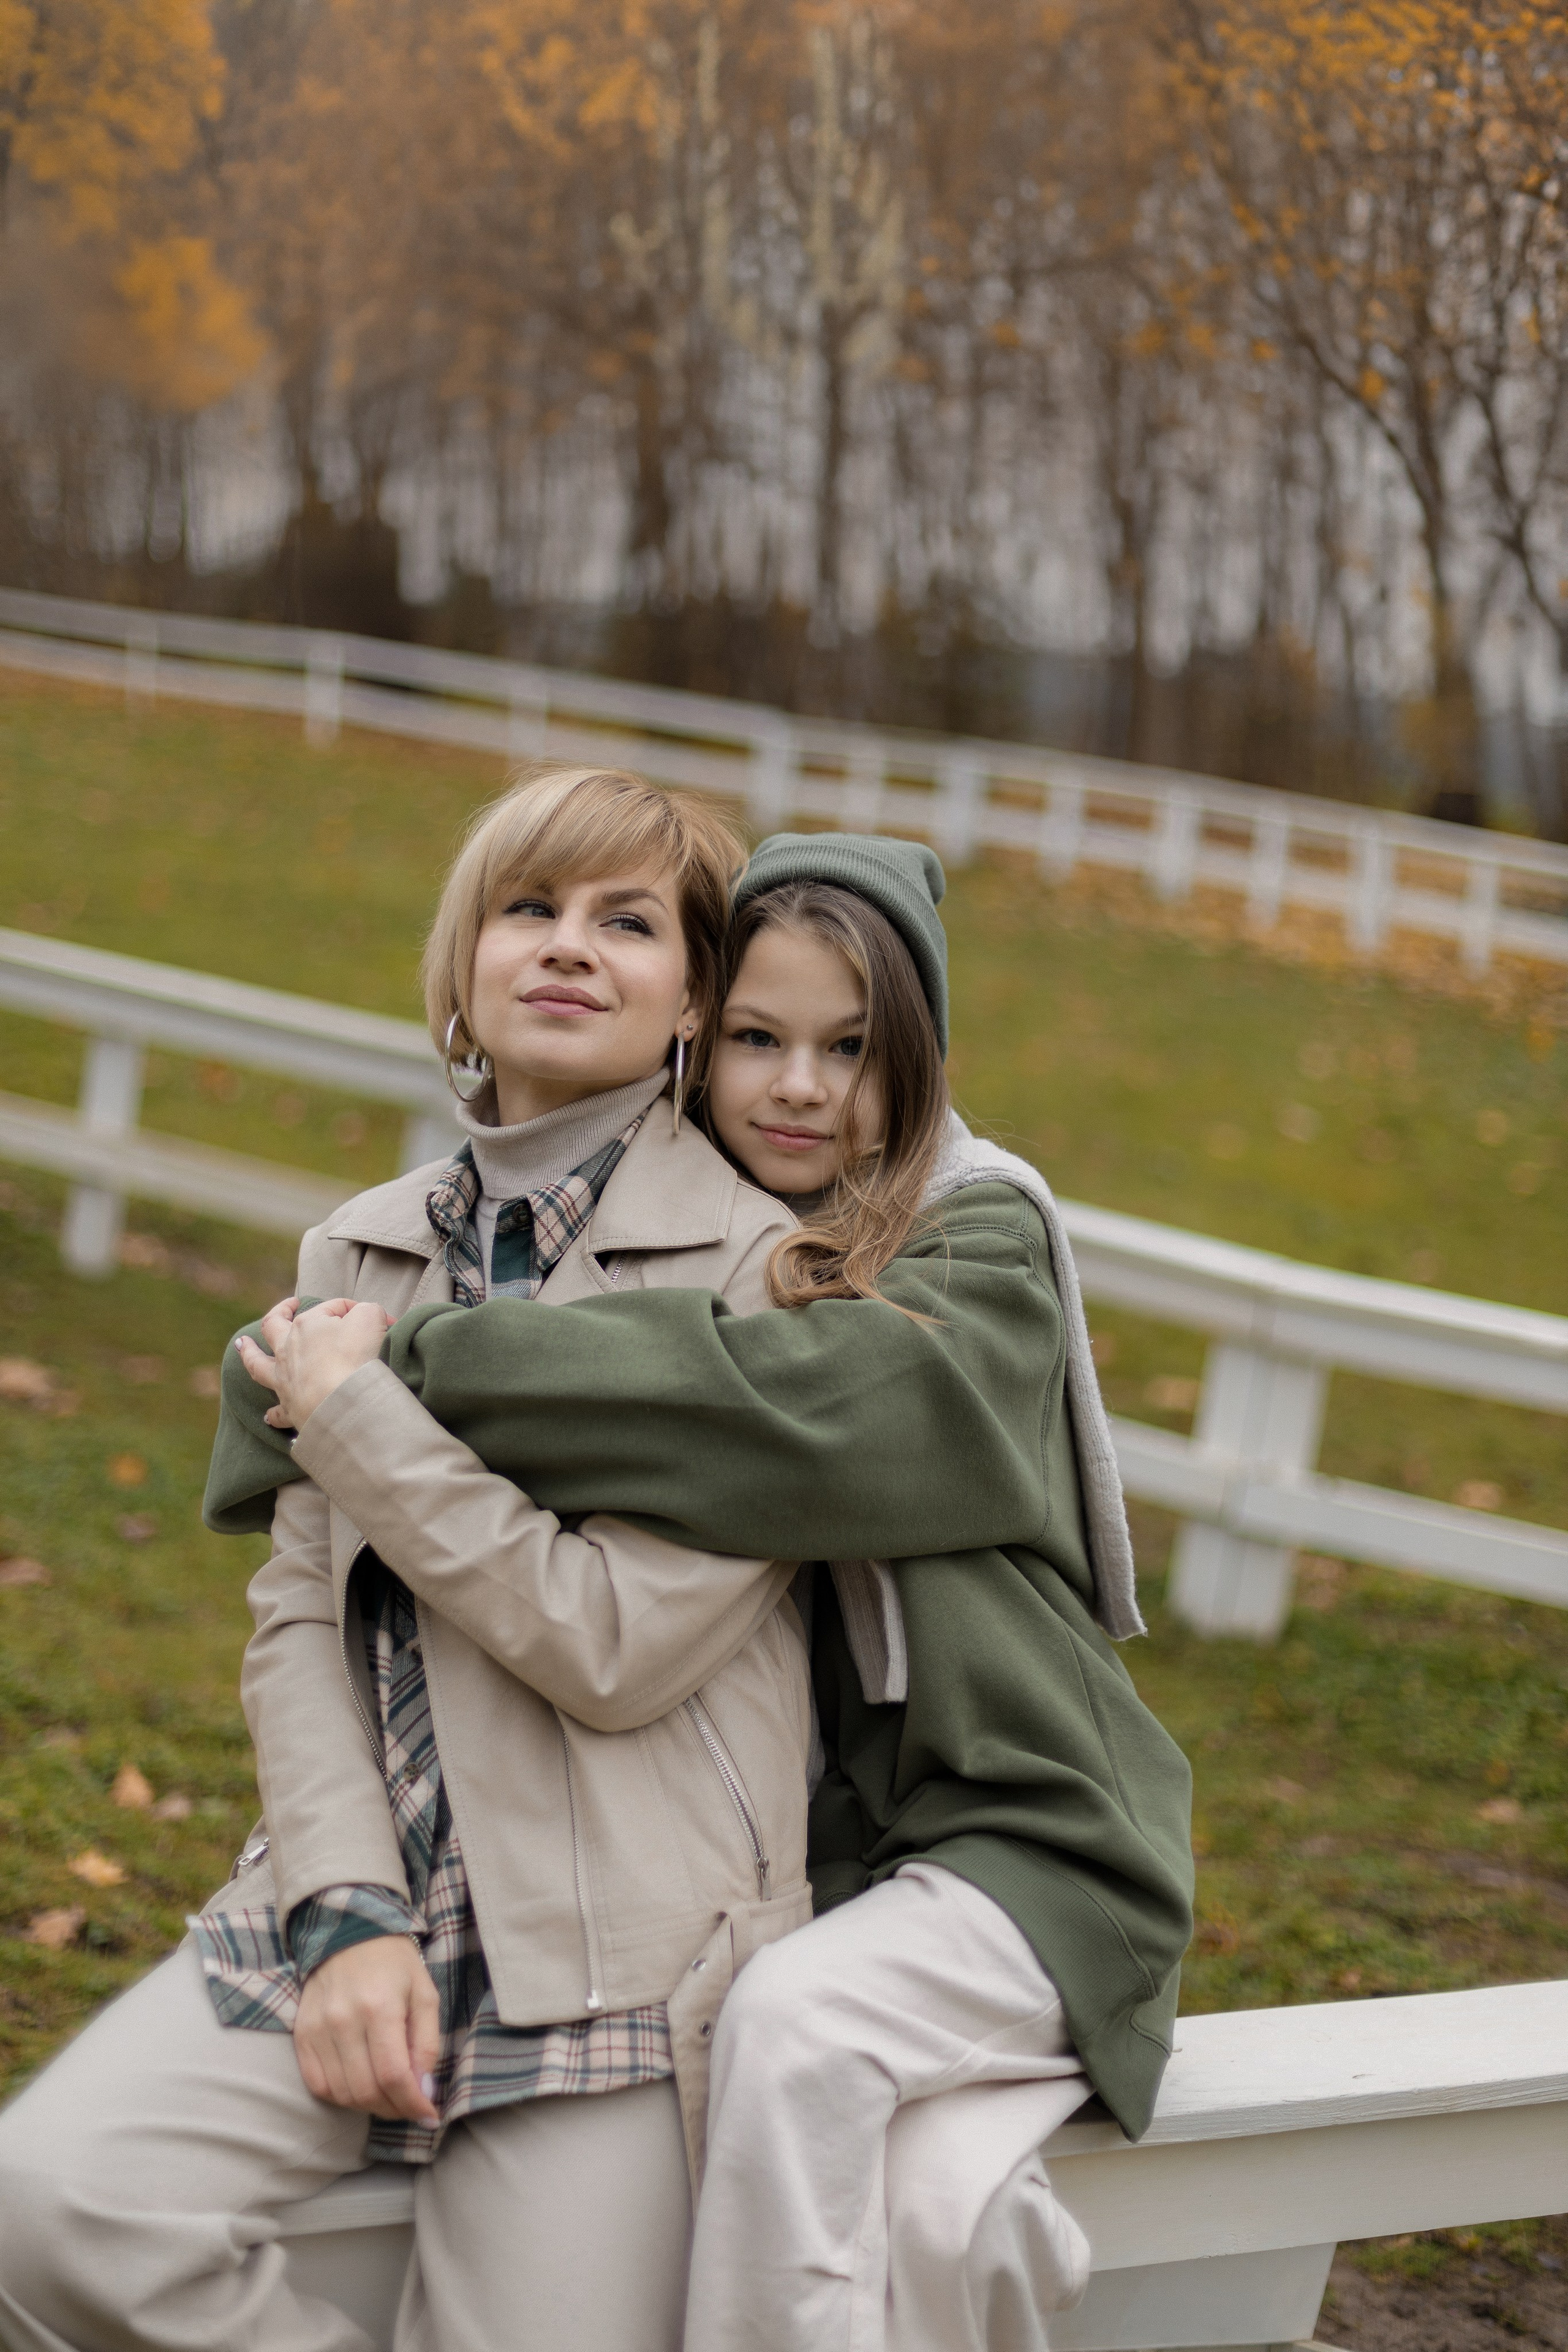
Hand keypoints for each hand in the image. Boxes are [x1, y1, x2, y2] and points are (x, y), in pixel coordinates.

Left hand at [236, 1296, 390, 1429]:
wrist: (341, 1402)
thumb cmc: (354, 1357)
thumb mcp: (370, 1319)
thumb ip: (367, 1310)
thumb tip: (367, 1315)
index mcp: (306, 1325)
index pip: (331, 1308)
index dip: (356, 1311)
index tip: (381, 1322)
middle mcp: (288, 1350)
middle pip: (274, 1325)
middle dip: (280, 1312)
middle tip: (289, 1305)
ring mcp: (284, 1380)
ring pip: (257, 1363)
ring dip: (249, 1353)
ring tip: (242, 1344)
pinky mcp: (289, 1408)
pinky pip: (276, 1411)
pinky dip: (272, 1413)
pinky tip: (268, 1415)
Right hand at [294, 1936, 440, 2123]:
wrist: (348, 1934)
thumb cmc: (395, 1965)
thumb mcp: (425, 1994)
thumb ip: (427, 2044)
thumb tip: (424, 2091)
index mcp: (380, 2007)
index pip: (393, 2074)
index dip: (412, 2104)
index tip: (429, 2116)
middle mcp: (343, 2020)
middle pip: (365, 2090)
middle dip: (393, 2109)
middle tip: (409, 2106)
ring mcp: (318, 2029)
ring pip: (341, 2094)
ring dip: (368, 2106)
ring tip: (387, 2095)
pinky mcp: (301, 2035)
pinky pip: (317, 2084)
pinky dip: (340, 2096)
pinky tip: (359, 2086)